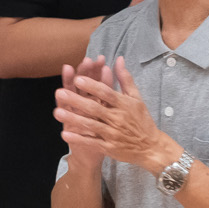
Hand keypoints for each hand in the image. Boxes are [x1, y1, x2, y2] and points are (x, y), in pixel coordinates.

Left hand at [53, 56, 176, 173]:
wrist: (151, 148)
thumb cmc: (142, 121)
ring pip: (90, 125)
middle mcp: (118, 118)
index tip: (77, 78)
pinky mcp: (109, 147)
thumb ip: (126, 79)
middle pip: (94, 108)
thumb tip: (119, 59)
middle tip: (60, 93)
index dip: (92, 85)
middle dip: (76, 101)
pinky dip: (79, 138)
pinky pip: (92, 142)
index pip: (106, 92)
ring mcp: (113, 134)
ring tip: (57, 112)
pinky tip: (64, 134)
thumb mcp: (136, 98)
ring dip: (73, 119)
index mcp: (124, 104)